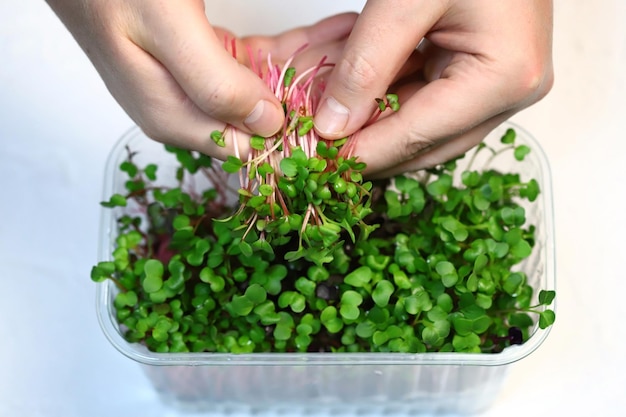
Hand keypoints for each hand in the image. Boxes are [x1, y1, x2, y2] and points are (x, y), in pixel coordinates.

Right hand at [45, 0, 356, 158]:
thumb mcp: (164, 33)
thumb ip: (214, 83)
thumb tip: (265, 125)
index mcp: (178, 119)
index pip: (254, 150)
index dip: (303, 138)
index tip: (346, 121)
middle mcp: (190, 110)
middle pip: (270, 118)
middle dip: (319, 97)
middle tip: (364, 76)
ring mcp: (199, 85)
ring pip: (271, 87)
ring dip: (313, 68)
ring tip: (354, 49)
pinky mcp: (206, 59)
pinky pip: (260, 62)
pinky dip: (293, 49)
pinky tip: (325, 38)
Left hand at [314, 0, 553, 176]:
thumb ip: (366, 65)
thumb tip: (333, 125)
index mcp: (504, 77)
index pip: (417, 135)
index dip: (361, 152)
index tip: (315, 160)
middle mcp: (507, 89)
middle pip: (417, 140)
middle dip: (358, 133)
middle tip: (311, 136)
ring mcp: (492, 80)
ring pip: (411, 117)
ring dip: (360, 105)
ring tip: (312, 91)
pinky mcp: (475, 66)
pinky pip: (416, 89)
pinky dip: (375, 81)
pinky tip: (338, 68)